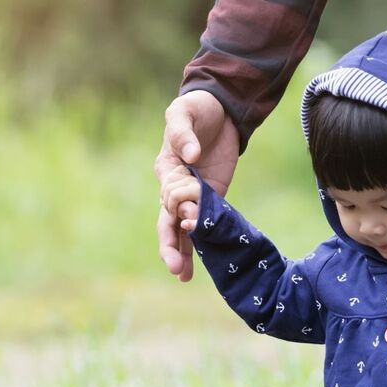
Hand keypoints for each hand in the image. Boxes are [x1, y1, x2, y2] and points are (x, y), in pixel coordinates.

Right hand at [154, 90, 239, 281]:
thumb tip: (191, 156)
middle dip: (170, 246)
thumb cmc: (196, 109)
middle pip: (167, 222)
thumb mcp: (184, 111)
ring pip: (182, 230)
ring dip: (182, 252)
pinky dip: (203, 241)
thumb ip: (183, 132)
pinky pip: (205, 222)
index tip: (190, 216)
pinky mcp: (212, 197)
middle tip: (177, 268)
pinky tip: (206, 261)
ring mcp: (193, 195)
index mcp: (166, 169)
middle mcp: (175, 187)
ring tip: (184, 277)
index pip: (167, 196)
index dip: (178, 208)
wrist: (221, 109)